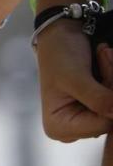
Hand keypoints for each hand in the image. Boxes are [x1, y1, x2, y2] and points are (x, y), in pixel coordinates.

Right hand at [36, 22, 112, 141]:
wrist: (60, 35)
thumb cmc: (59, 54)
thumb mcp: (75, 77)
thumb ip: (98, 99)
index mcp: (58, 127)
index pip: (102, 125)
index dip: (111, 99)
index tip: (105, 70)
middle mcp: (71, 130)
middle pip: (110, 117)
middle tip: (106, 56)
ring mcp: (85, 121)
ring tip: (104, 54)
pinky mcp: (95, 110)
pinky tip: (105, 61)